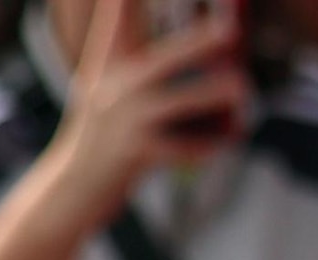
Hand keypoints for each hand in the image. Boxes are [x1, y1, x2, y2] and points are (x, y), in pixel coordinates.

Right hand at [45, 0, 250, 222]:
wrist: (74, 184)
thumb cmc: (103, 130)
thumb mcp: (105, 84)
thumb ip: (131, 55)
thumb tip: (193, 39)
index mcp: (108, 63)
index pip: (118, 16)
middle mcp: (114, 86)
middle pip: (162, 58)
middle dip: (197, 42)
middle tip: (230, 29)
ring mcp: (124, 120)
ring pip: (179, 101)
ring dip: (215, 93)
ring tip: (243, 86)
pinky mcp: (136, 153)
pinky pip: (185, 146)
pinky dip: (213, 143)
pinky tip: (234, 135)